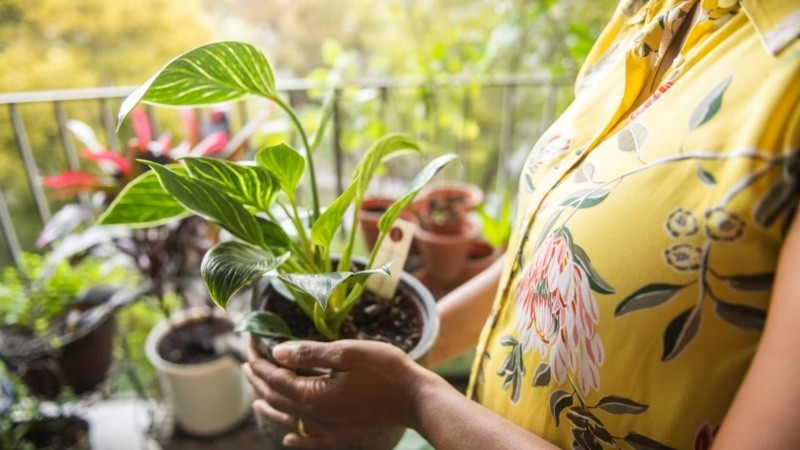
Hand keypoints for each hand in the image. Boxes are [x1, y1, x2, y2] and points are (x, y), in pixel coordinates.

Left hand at [243, 340, 435, 446]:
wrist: (416, 399)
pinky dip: (295, 438)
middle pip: (278, 398)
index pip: (276, 377)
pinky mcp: (342, 435)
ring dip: (270, 406)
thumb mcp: (347, 353)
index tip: (249, 346)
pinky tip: (288, 437)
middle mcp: (315, 417)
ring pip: (289, 419)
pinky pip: (310, 440)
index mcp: (313, 395)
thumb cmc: (385, 370)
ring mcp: (328, 429)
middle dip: (260, 379)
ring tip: (255, 398)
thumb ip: (310, 353)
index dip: (260, 362)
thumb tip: (277, 352)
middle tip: (247, 363)